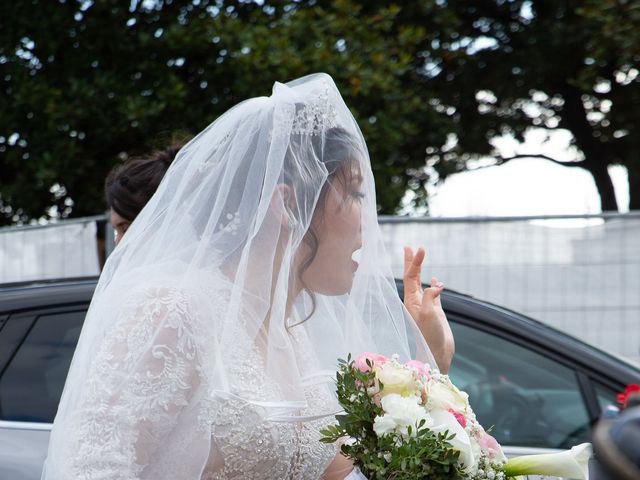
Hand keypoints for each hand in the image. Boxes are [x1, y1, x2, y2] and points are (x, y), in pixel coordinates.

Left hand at [403, 246, 453, 372]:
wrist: (437, 353)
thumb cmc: (430, 336)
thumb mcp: (428, 315)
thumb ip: (430, 297)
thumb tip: (437, 284)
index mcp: (411, 301)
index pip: (410, 277)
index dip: (414, 262)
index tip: (419, 249)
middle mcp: (415, 301)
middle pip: (412, 277)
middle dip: (411, 262)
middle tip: (410, 247)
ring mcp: (425, 306)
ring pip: (421, 283)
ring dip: (420, 270)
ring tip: (420, 258)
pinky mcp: (435, 311)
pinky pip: (433, 293)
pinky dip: (435, 284)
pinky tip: (437, 280)